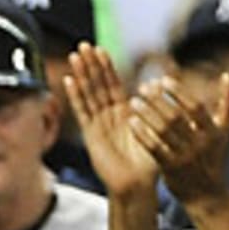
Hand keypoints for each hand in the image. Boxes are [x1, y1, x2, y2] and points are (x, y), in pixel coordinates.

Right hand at [65, 43, 158, 197]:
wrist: (137, 185)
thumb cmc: (149, 162)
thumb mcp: (156, 128)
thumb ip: (155, 106)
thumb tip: (159, 81)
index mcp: (124, 114)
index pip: (113, 84)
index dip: (106, 67)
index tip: (100, 49)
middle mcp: (109, 117)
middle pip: (97, 85)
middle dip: (91, 65)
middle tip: (83, 44)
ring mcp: (98, 124)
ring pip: (88, 94)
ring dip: (81, 74)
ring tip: (74, 55)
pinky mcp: (91, 135)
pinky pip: (82, 111)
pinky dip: (76, 96)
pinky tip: (69, 80)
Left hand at [129, 73, 228, 206]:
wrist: (207, 195)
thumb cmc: (213, 158)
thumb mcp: (224, 132)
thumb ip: (227, 103)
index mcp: (214, 132)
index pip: (195, 107)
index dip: (179, 92)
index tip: (162, 80)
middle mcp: (200, 145)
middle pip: (176, 117)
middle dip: (157, 100)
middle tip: (142, 88)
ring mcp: (185, 158)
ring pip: (163, 131)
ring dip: (146, 114)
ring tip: (134, 101)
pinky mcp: (171, 169)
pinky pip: (154, 148)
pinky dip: (142, 134)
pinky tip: (131, 122)